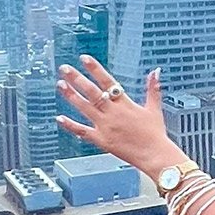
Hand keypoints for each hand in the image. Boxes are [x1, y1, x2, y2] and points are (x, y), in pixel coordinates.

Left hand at [56, 57, 176, 174]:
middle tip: (65, 69)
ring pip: (85, 108)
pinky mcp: (101, 140)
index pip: (107, 81)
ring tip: (61, 85)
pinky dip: (70, 125)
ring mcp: (105, 127)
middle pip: (92, 92)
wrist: (154, 155)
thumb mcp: (154, 108)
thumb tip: (155, 71)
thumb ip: (152, 88)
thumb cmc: (155, 134)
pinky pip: (83, 132)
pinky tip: (60, 118)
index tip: (84, 59)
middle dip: (77, 79)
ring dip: (71, 96)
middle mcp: (113, 113)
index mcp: (125, 104)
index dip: (95, 69)